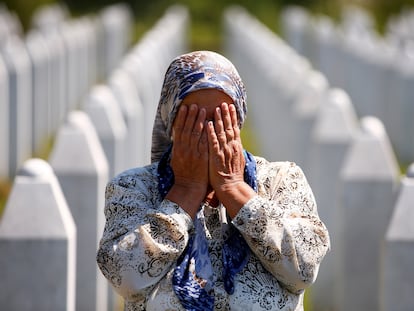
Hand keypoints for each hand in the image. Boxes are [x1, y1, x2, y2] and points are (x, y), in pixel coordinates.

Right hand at [166, 104, 208, 217]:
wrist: (189, 187)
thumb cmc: (183, 174)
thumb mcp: (177, 159)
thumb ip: (179, 147)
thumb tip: (178, 137)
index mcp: (178, 148)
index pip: (179, 129)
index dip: (182, 117)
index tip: (184, 107)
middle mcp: (185, 149)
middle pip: (188, 128)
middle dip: (191, 116)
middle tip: (195, 105)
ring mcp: (194, 153)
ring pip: (196, 134)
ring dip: (199, 121)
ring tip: (203, 110)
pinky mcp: (202, 158)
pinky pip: (205, 142)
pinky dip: (207, 133)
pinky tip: (210, 124)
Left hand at [206, 102, 255, 217]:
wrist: (231, 187)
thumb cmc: (232, 176)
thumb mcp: (236, 160)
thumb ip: (235, 150)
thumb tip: (235, 142)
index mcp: (236, 147)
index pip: (234, 128)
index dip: (232, 117)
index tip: (230, 107)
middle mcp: (231, 147)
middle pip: (229, 127)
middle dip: (226, 114)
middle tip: (224, 103)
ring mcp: (224, 151)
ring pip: (221, 132)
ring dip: (218, 120)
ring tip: (216, 109)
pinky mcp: (216, 156)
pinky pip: (213, 142)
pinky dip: (211, 132)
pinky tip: (208, 124)